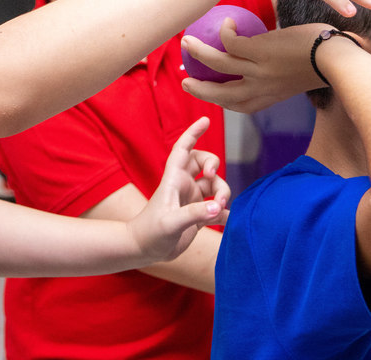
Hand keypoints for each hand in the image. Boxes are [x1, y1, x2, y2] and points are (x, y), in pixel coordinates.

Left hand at [127, 117, 228, 265]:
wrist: (145, 250)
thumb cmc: (151, 232)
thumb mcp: (170, 222)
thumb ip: (193, 214)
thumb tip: (217, 207)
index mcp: (173, 179)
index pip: (183, 149)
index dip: (193, 132)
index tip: (206, 119)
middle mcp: (184, 185)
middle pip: (205, 163)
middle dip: (215, 165)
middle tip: (214, 177)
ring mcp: (192, 200)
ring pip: (215, 186)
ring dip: (222, 193)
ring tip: (218, 208)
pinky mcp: (198, 215)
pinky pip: (218, 208)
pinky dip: (224, 212)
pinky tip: (225, 221)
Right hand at [182, 22, 341, 112]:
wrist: (338, 60)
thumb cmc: (326, 64)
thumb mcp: (297, 76)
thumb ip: (281, 73)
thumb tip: (274, 60)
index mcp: (269, 96)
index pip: (238, 104)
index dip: (219, 101)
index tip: (209, 96)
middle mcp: (259, 88)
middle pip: (221, 93)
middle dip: (200, 89)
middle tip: (185, 80)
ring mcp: (257, 70)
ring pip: (219, 64)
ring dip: (199, 53)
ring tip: (186, 42)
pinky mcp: (259, 52)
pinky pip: (231, 41)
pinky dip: (224, 32)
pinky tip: (225, 22)